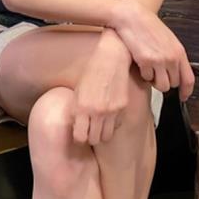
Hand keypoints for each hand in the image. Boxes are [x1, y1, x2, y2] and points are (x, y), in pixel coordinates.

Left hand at [72, 31, 131, 145]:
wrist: (111, 59)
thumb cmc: (91, 71)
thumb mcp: (78, 90)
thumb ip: (77, 108)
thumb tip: (76, 124)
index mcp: (81, 106)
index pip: (80, 136)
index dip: (79, 138)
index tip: (79, 134)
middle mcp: (96, 111)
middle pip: (94, 140)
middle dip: (90, 138)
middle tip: (89, 131)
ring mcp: (111, 111)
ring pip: (107, 136)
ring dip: (102, 134)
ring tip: (99, 126)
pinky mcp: (122, 108)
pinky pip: (116, 125)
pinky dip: (112, 124)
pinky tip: (109, 116)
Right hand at [108, 0, 194, 100]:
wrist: (132, 16)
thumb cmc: (148, 26)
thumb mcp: (168, 39)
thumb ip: (174, 55)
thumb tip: (176, 71)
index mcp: (179, 52)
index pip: (189, 79)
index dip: (186, 91)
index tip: (183, 96)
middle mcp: (172, 58)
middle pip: (173, 84)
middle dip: (165, 81)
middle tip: (157, 73)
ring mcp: (159, 60)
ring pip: (161, 85)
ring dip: (154, 80)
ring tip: (149, 69)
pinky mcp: (145, 61)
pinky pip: (146, 78)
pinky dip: (143, 74)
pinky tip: (140, 62)